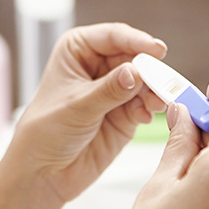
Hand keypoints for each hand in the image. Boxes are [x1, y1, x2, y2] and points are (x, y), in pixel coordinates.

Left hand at [5, 23, 167, 203]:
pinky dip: (149, 108)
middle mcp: (98, 65)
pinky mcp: (125, 114)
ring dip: (153, 90)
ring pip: (144, 81)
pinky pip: (145, 104)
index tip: (156, 51)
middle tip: (164, 81)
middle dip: (150, 69)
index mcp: (78, 50)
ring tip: (157, 102)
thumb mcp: (76, 106)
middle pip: (134, 57)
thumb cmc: (45, 131)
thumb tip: (136, 72)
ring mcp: (113, 90)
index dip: (137, 41)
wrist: (43, 172)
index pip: (113, 36)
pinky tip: (146, 116)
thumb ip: (109, 90)